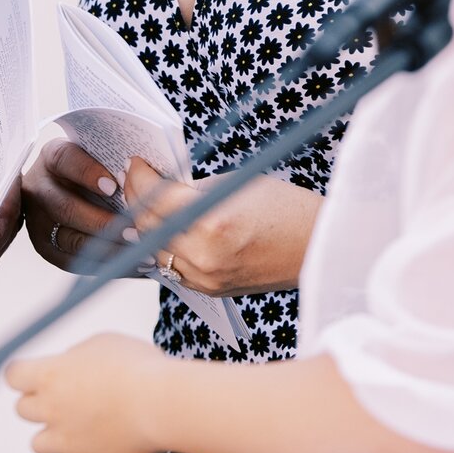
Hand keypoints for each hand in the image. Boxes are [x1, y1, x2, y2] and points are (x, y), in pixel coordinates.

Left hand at [6, 333, 171, 452]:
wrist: (164, 404)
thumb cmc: (139, 367)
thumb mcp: (102, 344)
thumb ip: (74, 358)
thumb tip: (66, 370)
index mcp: (50, 374)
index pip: (13, 376)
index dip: (25, 374)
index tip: (41, 374)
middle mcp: (50, 408)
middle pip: (23, 409)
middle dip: (41, 403)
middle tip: (69, 398)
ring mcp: (65, 441)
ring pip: (38, 444)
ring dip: (54, 435)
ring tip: (82, 426)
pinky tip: (93, 446)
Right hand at [22, 140, 134, 272]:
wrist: (58, 188)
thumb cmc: (89, 169)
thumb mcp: (93, 155)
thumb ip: (113, 162)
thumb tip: (148, 173)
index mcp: (52, 158)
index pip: (66, 160)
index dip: (88, 173)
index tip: (113, 187)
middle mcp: (40, 190)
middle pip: (66, 208)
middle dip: (103, 223)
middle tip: (135, 232)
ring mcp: (39, 222)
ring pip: (72, 240)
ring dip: (109, 250)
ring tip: (141, 255)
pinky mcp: (47, 249)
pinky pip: (75, 262)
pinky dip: (107, 265)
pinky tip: (134, 265)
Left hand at [125, 160, 318, 297]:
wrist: (317, 248)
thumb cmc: (285, 209)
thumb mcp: (234, 184)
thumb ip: (192, 188)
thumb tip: (160, 184)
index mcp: (210, 222)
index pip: (154, 198)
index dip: (139, 177)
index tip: (136, 163)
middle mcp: (203, 255)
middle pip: (147, 225)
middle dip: (137, 198)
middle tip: (136, 178)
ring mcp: (204, 278)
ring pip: (155, 249)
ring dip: (147, 224)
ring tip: (146, 201)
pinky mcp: (209, 289)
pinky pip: (172, 266)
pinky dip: (164, 245)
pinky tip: (164, 228)